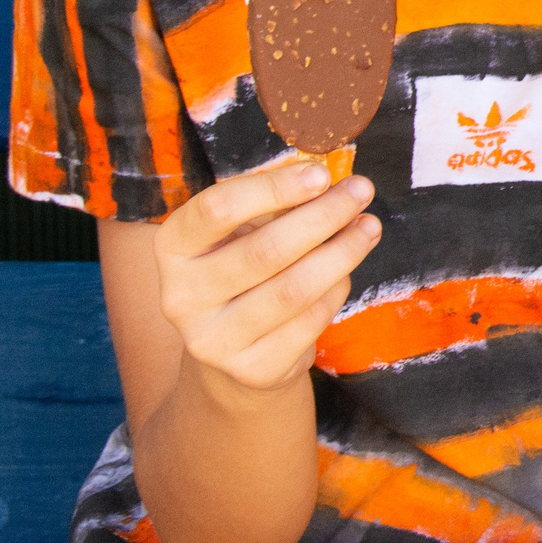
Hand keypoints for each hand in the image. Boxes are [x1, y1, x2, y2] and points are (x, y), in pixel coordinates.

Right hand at [153, 157, 380, 399]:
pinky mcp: (252, 369)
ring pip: (294, 289)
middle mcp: (182, 297)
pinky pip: (310, 321)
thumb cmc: (243, 266)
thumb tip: (332, 185)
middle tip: (361, 190)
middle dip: (323, 216)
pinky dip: (336, 289)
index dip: (273, 188)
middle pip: (264, 250)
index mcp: (173, 247)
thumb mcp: (241, 229)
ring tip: (368, 226)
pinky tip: (345, 271)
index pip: (217, 209)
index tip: (321, 173)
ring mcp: (214, 340)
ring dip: (342, 252)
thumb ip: (275, 204)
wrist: (232, 348)